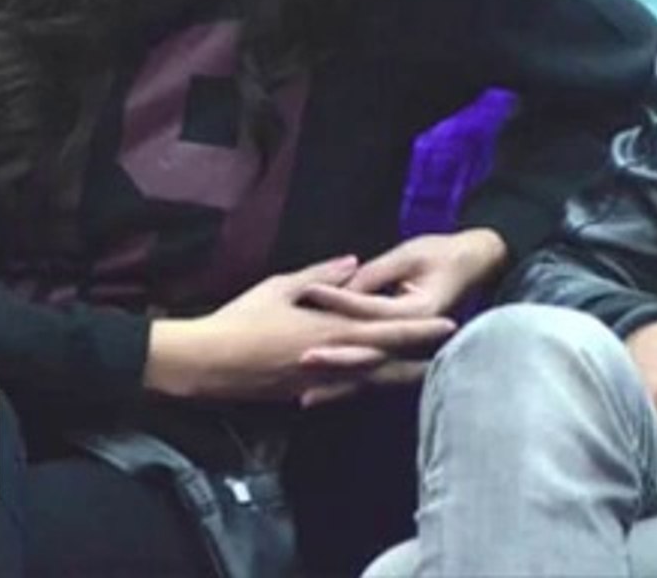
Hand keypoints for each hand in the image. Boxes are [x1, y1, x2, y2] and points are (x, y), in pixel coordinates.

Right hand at [143, 256, 457, 402]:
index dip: (419, 329)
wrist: (206, 362)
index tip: (449, 324)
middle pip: (388, 363)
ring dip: (399, 377)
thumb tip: (353, 262)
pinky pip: (343, 391)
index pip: (386, 330)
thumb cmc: (241, 319)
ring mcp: (320, 383)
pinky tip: (377, 387)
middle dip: (420, 358)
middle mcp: (332, 361)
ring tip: (425, 372)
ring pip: (369, 382)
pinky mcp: (304, 395)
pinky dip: (364, 387)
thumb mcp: (280, 286)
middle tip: (450, 355)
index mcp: (331, 331)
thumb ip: (321, 276)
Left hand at [293, 231, 509, 406]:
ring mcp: (410, 352)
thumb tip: (342, 287)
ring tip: (306, 398)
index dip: (340, 298)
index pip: (373, 308)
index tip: (310, 290)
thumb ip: (375, 273)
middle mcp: (415, 339)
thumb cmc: (442, 255)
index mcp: (419, 311)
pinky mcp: (403, 356)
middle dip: (336, 358)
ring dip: (339, 386)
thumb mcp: (409, 255)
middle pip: (370, 353)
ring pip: (370, 374)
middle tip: (304, 359)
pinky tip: (321, 399)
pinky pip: (372, 376)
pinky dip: (347, 388)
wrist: (474, 266)